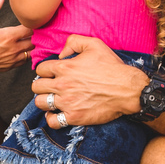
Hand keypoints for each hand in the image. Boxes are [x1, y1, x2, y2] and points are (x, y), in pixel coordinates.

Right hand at [0, 0, 32, 78]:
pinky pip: (25, 61)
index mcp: (8, 36)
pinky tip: (22, 48)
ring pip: (31, 52)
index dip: (33, 22)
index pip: (30, 28)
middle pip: (34, 41)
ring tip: (30, 38)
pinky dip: (26, 54)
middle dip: (36, 34)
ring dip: (32, 45)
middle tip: (34, 27)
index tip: (32, 18)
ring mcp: (12, 59)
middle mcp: (13, 49)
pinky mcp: (9, 67)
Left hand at [32, 35, 148, 128]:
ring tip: (52, 99)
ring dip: (44, 100)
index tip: (51, 74)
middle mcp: (62, 85)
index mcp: (64, 67)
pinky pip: (52, 121)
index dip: (45, 71)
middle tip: (50, 86)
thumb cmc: (112, 67)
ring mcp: (67, 102)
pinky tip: (56, 113)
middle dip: (41, 85)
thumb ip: (73, 41)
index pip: (40, 70)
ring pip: (40, 103)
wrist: (128, 89)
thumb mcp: (94, 44)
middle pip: (36, 86)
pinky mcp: (75, 117)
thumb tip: (61, 53)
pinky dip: (51, 118)